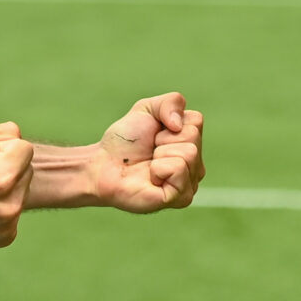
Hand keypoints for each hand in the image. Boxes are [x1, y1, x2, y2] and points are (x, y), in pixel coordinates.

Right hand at [0, 122, 33, 249]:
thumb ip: (1, 133)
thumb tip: (19, 138)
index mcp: (3, 177)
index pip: (24, 149)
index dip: (2, 148)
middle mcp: (10, 204)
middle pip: (26, 171)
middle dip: (8, 167)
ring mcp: (8, 224)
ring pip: (21, 193)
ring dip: (6, 189)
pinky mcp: (4, 238)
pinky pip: (13, 214)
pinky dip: (0, 209)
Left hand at [94, 92, 204, 213]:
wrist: (104, 165)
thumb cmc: (125, 141)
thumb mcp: (146, 109)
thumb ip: (171, 102)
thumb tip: (179, 125)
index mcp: (192, 143)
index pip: (196, 121)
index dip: (168, 121)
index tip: (154, 134)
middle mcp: (196, 164)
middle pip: (193, 136)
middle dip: (164, 139)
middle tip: (150, 151)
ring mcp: (190, 183)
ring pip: (189, 153)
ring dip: (161, 154)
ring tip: (150, 164)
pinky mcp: (180, 198)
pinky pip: (179, 170)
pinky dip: (159, 168)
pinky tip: (151, 178)